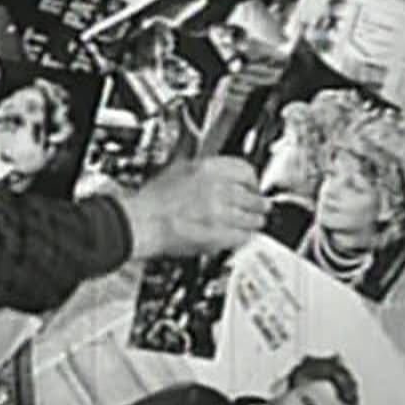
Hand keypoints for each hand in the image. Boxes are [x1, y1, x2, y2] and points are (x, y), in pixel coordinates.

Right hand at [117, 156, 267, 259]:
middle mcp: (217, 188)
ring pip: (252, 217)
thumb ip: (204, 169)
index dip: (253, 180)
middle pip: (253, 195)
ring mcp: (220, 213)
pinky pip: (243, 236)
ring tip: (256, 222)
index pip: (246, 170)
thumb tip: (220, 172)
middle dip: (259, 202)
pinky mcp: (219, 235)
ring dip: (256, 221)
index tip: (254, 185)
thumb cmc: (153, 200)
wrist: (141, 222)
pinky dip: (245, 236)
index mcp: (208, 168)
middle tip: (262, 206)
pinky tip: (244, 236)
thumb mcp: (178, 168)